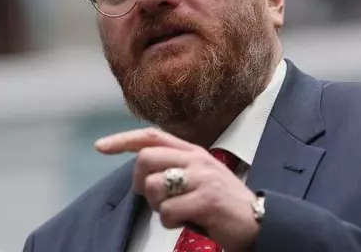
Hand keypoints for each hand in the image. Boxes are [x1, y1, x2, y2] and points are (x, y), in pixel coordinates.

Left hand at [95, 128, 258, 251]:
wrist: (260, 221)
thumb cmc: (225, 204)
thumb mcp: (201, 177)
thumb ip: (176, 168)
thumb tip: (144, 174)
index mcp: (194, 153)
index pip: (153, 136)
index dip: (123, 140)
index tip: (100, 147)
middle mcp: (197, 160)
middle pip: (146, 159)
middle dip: (140, 182)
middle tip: (155, 198)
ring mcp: (203, 178)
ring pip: (154, 186)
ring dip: (159, 207)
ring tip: (179, 212)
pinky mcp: (207, 200)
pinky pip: (168, 212)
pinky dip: (172, 223)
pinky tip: (188, 221)